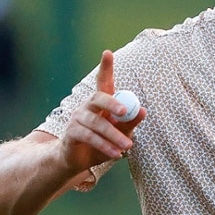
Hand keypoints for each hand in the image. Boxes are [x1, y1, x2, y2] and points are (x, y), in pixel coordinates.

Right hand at [59, 49, 145, 174]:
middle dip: (112, 103)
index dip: (105, 67)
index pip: (103, 81)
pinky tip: (116, 154)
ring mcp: (77, 118)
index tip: (107, 52)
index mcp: (101, 102)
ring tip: (128, 146)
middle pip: (98, 98)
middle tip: (124, 111)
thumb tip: (143, 110)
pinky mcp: (72, 132)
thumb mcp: (121, 133)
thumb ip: (130, 122)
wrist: (79, 161)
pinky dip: (104, 146)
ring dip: (114, 135)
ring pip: (97, 123)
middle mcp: (87, 106)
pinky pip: (89, 137)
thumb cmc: (103, 143)